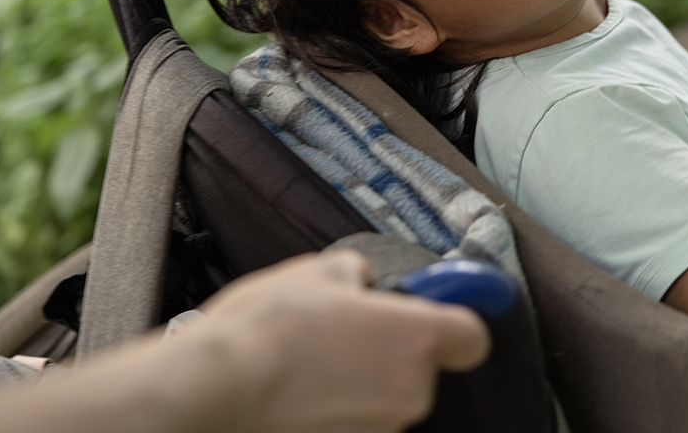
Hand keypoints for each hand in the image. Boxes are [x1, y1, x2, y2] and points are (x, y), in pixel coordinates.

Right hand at [190, 250, 490, 432]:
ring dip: (357, 384)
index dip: (453, 321)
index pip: (472, 337)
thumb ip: (361, 277)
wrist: (215, 388)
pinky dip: (334, 411)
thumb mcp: (321, 270)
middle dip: (387, 352)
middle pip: (419, 369)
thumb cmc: (269, 328)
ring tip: (307, 365)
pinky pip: (354, 422)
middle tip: (341, 332)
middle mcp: (411, 392)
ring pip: (382, 399)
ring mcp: (381, 430)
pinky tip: (297, 394)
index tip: (433, 311)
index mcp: (417, 339)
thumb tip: (362, 285)